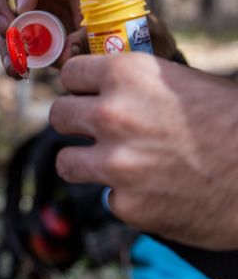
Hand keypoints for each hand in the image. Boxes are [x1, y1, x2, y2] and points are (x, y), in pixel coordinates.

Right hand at [0, 0, 101, 75]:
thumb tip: (66, 56)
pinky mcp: (21, 32)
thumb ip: (85, 35)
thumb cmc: (107, 14)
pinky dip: (9, 59)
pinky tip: (18, 71)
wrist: (111, 31)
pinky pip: (5, 43)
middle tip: (7, 29)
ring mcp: (21, 9)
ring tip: (16, 62)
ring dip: (4, 40)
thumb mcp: (101, 18)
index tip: (25, 9)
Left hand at [52, 52, 237, 249]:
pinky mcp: (127, 204)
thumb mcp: (181, 81)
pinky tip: (153, 190)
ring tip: (110, 164)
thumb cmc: (233, 122)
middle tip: (93, 131)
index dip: (78, 86)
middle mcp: (112, 115)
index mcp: (126, 74)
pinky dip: (124, 196)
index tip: (84, 95)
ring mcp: (115, 163)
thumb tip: (100, 86)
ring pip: (66, 161)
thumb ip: (135, 82)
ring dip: (83, 163)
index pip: (70, 74)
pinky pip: (107, 197)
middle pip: (58, 115)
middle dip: (74, 123)